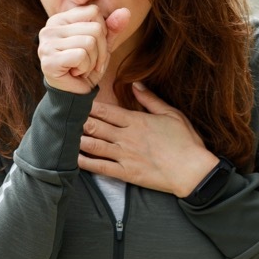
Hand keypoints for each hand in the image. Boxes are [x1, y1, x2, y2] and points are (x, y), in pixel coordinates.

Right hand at [37, 5, 130, 93]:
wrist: (73, 95)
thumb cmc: (86, 68)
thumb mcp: (102, 46)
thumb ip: (112, 28)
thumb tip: (125, 11)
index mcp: (60, 19)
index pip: (94, 11)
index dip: (103, 32)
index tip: (94, 48)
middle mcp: (50, 27)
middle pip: (95, 28)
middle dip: (100, 50)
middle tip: (90, 63)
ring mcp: (47, 43)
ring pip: (89, 42)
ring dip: (93, 61)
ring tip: (81, 68)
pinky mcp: (49, 60)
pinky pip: (81, 55)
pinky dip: (85, 68)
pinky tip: (75, 73)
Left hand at [79, 82, 219, 195]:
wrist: (193, 171)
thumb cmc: (186, 142)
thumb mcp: (171, 114)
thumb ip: (151, 99)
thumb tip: (136, 85)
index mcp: (136, 121)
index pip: (105, 111)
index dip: (88, 106)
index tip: (77, 102)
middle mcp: (126, 137)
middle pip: (95, 126)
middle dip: (78, 121)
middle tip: (65, 118)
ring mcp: (125, 156)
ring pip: (93, 145)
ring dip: (78, 140)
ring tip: (65, 136)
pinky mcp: (126, 173)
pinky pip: (100, 167)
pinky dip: (85, 162)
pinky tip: (74, 158)